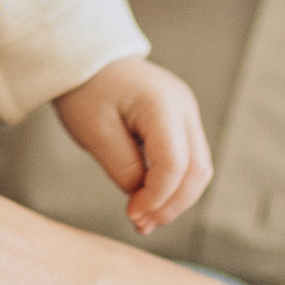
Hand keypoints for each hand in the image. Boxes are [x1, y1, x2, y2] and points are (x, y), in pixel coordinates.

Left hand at [53, 54, 213, 235]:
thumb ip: (123, 167)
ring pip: (199, 169)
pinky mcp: (180, 122)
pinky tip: (149, 202)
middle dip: (172, 204)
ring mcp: (186, 113)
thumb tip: (144, 198)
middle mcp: (184, 107)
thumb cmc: (85, 91)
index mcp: (161, 103)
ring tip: (144, 219)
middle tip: (141, 224)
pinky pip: (188, 160)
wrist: (87, 60)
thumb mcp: (94, 132)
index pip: (175, 164)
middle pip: (197, 170)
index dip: (157, 197)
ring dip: (176, 199)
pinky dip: (173, 185)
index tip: (131, 213)